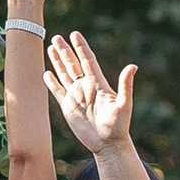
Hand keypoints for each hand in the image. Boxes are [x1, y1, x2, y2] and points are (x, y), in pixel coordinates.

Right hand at [43, 31, 139, 153]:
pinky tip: (46, 73)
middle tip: (57, 37)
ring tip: (51, 47)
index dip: (81, 47)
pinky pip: (58, 91)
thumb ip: (126, 85)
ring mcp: (76, 96)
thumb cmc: (119, 126)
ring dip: (57, 61)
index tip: (75, 34)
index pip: (88, 61)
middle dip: (65, 51)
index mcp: (98, 84)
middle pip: (73, 64)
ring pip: (64, 74)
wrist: (108, 144)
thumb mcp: (124, 104)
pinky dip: (51, 82)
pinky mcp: (68, 108)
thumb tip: (132, 66)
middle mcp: (86, 87)